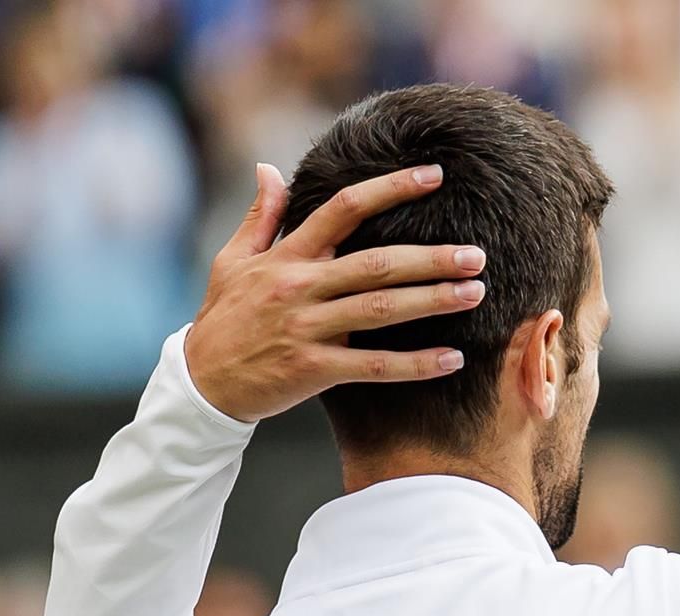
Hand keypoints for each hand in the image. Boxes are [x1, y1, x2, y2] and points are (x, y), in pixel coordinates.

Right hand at [183, 162, 489, 421]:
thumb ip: (260, 215)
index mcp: (287, 255)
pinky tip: (452, 359)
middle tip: (476, 254)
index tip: (434, 175)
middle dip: (430, 257)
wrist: (203, 382)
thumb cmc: (224, 318)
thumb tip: (268, 168)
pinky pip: (374, 367)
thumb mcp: (233, 260)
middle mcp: (300, 286)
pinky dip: (415, 365)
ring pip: (380, 310)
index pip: (344, 208)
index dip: (390, 188)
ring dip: (431, 301)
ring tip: (474, 293)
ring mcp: (307, 328)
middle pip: (376, 263)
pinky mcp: (313, 369)